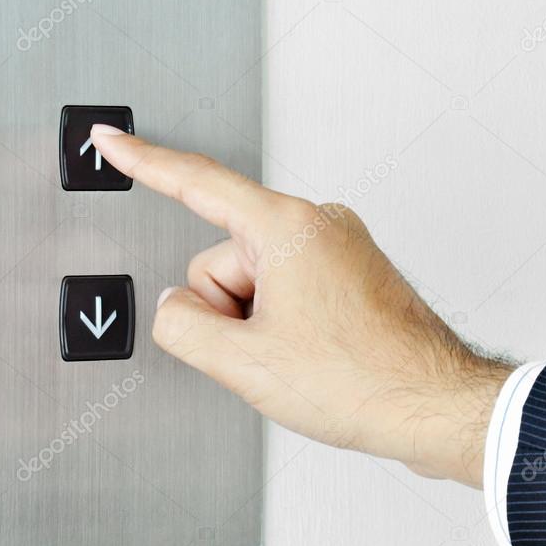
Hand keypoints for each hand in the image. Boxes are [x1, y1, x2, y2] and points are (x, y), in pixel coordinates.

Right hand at [91, 124, 511, 485]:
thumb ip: (182, 326)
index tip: (111, 140)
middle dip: (229, 310)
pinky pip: (287, 289)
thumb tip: (175, 307)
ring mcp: (338, 248)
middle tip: (269, 351)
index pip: (196, 182)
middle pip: (224, 258)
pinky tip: (314, 354)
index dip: (143, 161)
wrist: (434, 405)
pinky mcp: (350, 272)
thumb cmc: (365, 379)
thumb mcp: (244, 362)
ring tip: (301, 357)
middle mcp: (317, 225)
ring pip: (255, 279)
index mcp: (287, 228)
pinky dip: (284, 323)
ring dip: (259, 323)